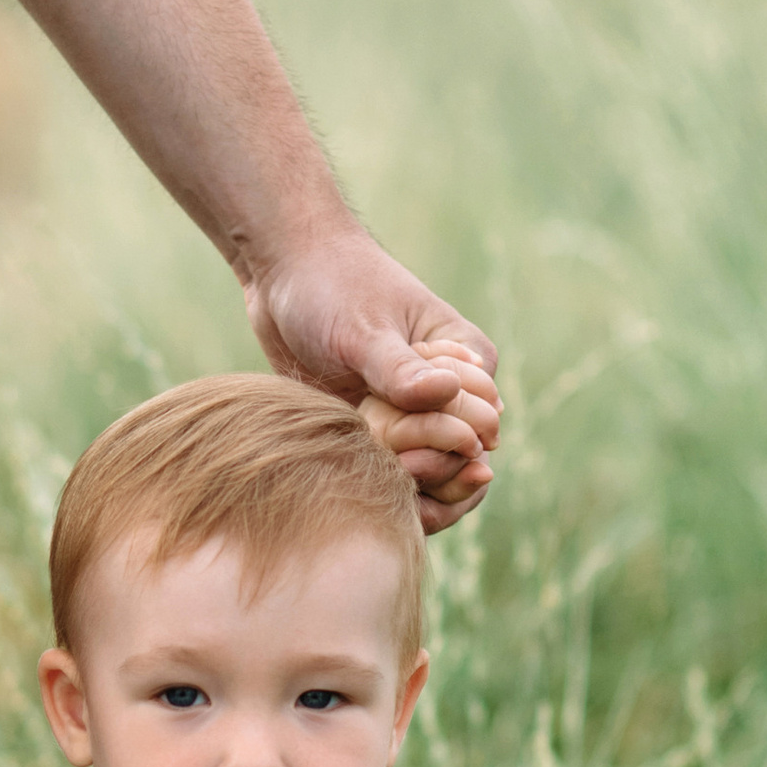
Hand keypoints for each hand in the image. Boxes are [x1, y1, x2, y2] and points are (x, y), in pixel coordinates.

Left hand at [244, 227, 499, 529]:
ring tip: (378, 491)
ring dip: (412, 492)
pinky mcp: (376, 430)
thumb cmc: (332, 284)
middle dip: (437, 480)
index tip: (412, 457)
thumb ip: (400, 369)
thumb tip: (446, 396)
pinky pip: (394, 474)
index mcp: (465, 360)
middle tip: (395, 476)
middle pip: (463, 459)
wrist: (284, 271)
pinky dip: (384, 490)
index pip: (481, 423)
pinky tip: (361, 494)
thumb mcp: (364, 328)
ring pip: (432, 476)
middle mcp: (446, 392)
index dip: (454, 450)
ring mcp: (410, 415)